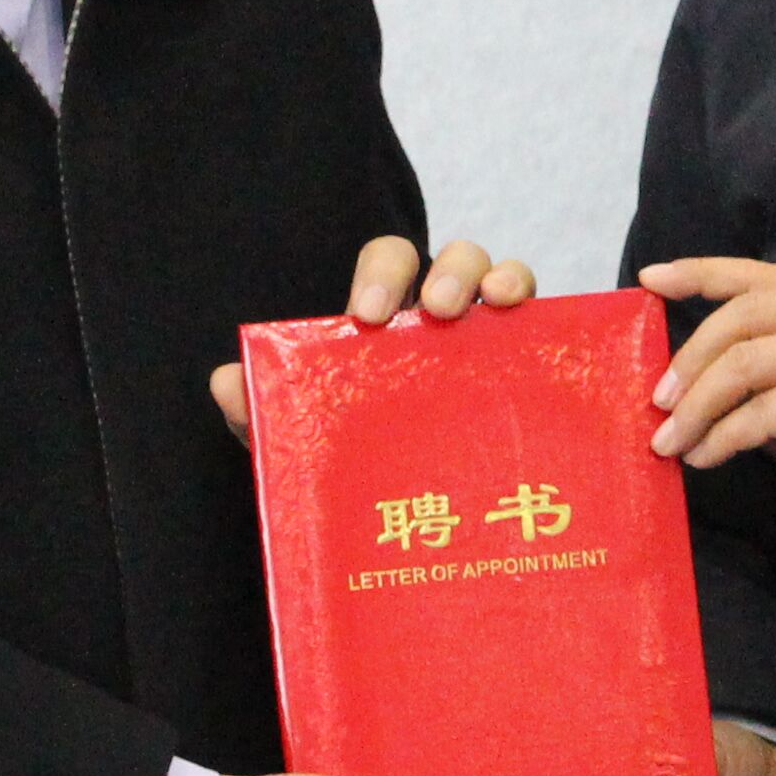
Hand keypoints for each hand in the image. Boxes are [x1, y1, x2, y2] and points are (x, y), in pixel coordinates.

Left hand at [213, 235, 537, 433]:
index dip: (383, 274)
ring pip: (506, 276)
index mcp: (390, 317)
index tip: (368, 314)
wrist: (413, 517)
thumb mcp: (305, 439)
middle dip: (450, 269)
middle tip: (435, 310)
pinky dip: (544, 314)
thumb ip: (262, 411)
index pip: (388, 263)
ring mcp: (491, 337)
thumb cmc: (358, 460)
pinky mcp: (529, 367)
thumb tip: (228, 382)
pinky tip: (536, 333)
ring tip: (493, 308)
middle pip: (455, 258)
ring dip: (503, 277)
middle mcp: (443, 315)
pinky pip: (546, 327)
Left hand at [637, 257, 775, 528]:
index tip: (651, 280)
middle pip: (741, 317)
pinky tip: (705, 457)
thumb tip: (694, 387)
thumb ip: (770, 375)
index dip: (699, 273)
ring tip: (669, 440)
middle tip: (658, 400)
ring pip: (743, 365)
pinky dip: (721, 438)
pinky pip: (759, 414)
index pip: (757, 275)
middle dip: (689, 360)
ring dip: (696, 407)